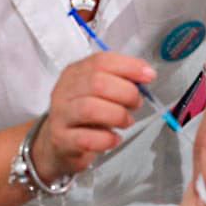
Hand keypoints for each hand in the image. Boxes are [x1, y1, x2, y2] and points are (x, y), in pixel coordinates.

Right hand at [32, 52, 151, 179]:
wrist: (57, 144)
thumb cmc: (84, 115)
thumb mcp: (99, 92)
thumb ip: (120, 80)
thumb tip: (146, 74)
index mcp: (75, 72)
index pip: (102, 61)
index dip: (129, 67)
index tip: (148, 76)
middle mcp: (64, 90)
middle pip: (97, 83)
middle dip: (126, 93)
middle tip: (136, 104)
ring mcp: (60, 115)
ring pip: (90, 109)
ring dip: (118, 115)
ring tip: (126, 121)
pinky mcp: (61, 140)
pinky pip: (87, 138)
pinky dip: (107, 139)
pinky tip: (114, 138)